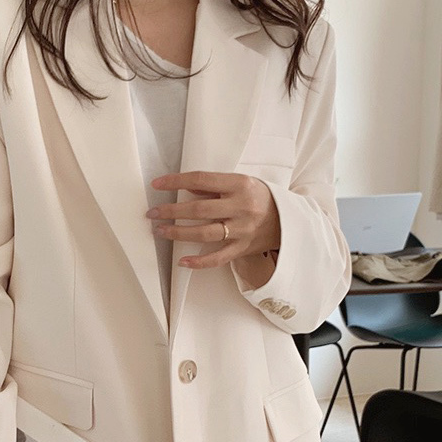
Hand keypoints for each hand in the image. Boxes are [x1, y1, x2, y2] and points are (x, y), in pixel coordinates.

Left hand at [147, 173, 280, 280]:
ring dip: (178, 233)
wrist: (289, 221)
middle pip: (199, 209)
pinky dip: (199, 262)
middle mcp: (241, 207)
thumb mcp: (241, 183)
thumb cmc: (260, 198)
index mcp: (240, 185)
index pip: (201, 180)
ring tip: (160, 231)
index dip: (176, 182)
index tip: (157, 184)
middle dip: (171, 211)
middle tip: (152, 213)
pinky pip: (218, 258)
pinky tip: (182, 261)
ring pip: (204, 233)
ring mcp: (242, 230)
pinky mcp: (243, 249)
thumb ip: (215, 186)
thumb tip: (185, 188)